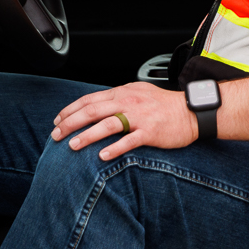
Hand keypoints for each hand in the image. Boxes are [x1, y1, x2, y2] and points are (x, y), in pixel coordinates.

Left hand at [53, 82, 200, 159]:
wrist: (192, 111)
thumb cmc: (165, 105)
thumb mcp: (139, 92)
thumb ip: (118, 97)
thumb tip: (98, 105)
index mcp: (123, 92)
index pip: (89, 99)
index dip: (70, 110)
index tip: (57, 120)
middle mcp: (128, 102)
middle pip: (92, 111)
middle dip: (71, 123)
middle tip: (56, 135)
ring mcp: (139, 117)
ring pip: (107, 125)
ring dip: (87, 135)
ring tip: (72, 145)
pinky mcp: (150, 132)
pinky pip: (129, 141)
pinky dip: (114, 148)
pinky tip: (101, 156)